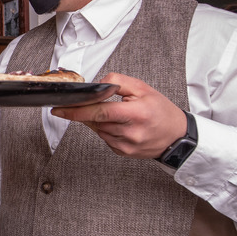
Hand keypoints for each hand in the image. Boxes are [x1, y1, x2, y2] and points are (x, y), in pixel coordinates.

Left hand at [50, 73, 186, 158]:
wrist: (177, 136)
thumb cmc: (161, 111)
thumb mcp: (143, 88)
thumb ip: (117, 82)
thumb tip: (96, 86)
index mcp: (137, 114)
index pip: (100, 112)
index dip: (77, 110)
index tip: (60, 109)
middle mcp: (131, 132)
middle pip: (96, 120)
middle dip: (87, 112)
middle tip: (81, 105)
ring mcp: (127, 145)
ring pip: (98, 129)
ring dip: (99, 120)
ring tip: (116, 114)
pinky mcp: (123, 152)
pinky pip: (105, 138)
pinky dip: (106, 129)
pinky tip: (119, 125)